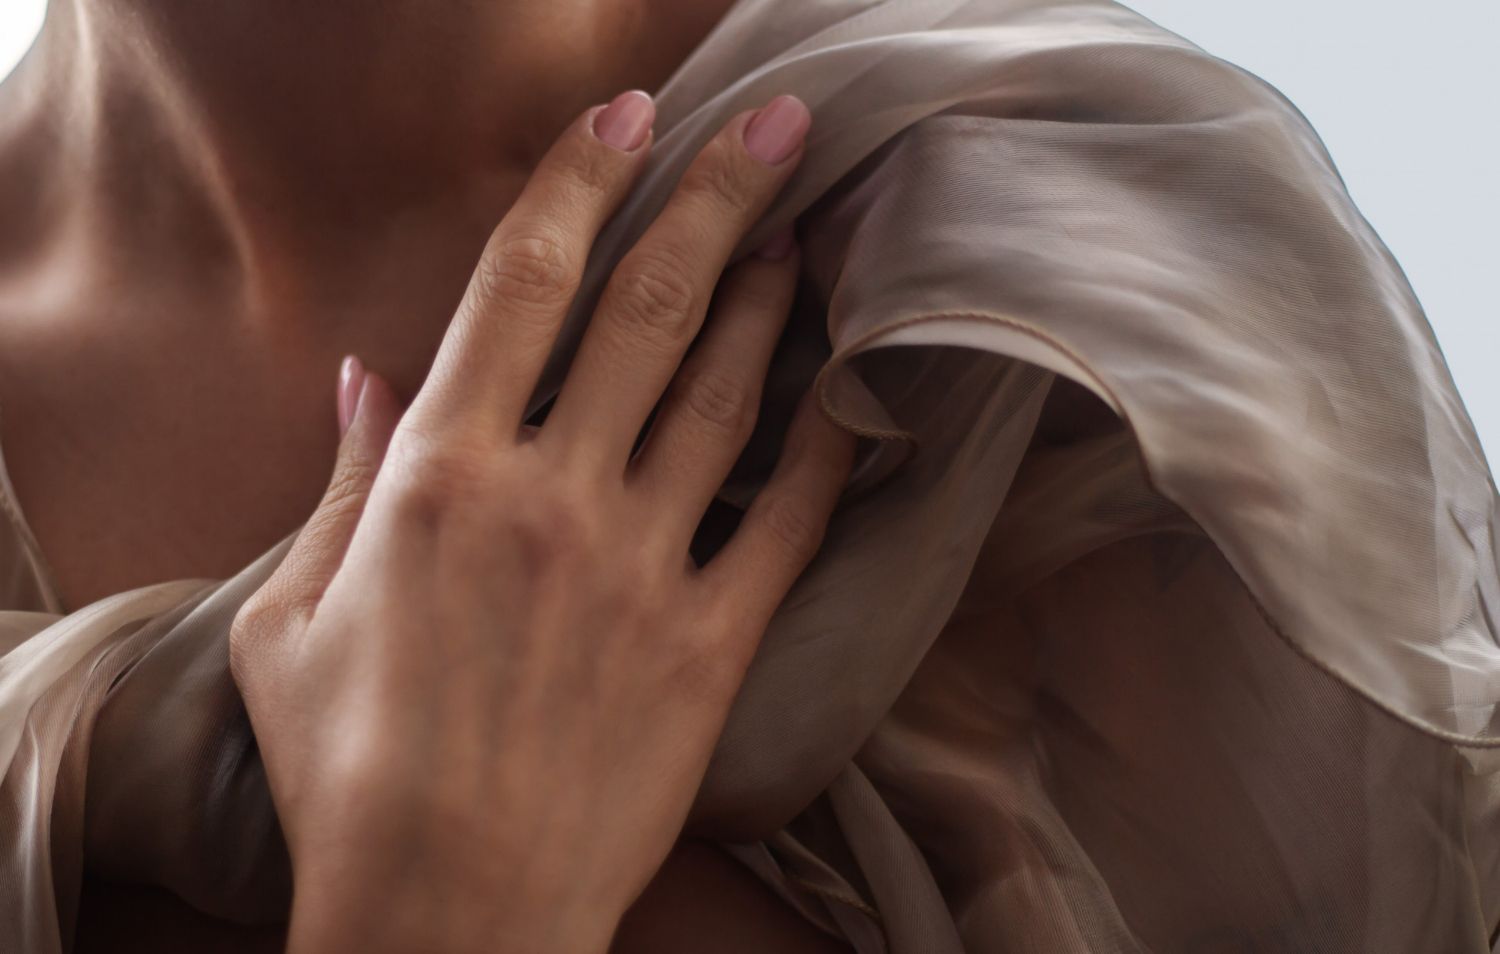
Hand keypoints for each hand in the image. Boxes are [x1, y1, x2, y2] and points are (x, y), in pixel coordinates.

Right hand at [228, 90, 855, 953]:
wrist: (447, 911)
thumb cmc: (350, 771)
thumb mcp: (291, 616)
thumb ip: (336, 482)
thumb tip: (363, 374)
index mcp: (439, 472)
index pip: (521, 279)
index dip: (582, 177)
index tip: (629, 113)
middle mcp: (550, 495)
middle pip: (649, 304)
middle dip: (716, 193)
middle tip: (779, 123)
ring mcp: (639, 567)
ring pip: (725, 395)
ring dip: (770, 302)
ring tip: (801, 236)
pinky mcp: (709, 644)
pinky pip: (784, 524)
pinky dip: (824, 454)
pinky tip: (850, 402)